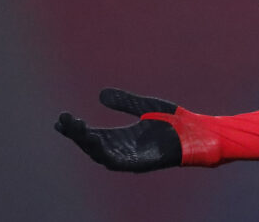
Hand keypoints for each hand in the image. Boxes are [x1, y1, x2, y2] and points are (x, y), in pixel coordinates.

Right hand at [54, 88, 182, 171]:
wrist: (198, 133)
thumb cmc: (176, 122)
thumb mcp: (146, 106)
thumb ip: (125, 101)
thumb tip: (100, 94)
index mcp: (123, 137)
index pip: (93, 134)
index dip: (76, 129)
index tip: (60, 119)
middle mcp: (124, 149)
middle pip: (92, 144)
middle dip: (76, 134)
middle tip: (63, 120)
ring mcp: (131, 157)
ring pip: (101, 154)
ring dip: (87, 142)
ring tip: (76, 128)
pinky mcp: (140, 163)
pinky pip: (117, 161)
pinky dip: (104, 152)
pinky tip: (95, 139)